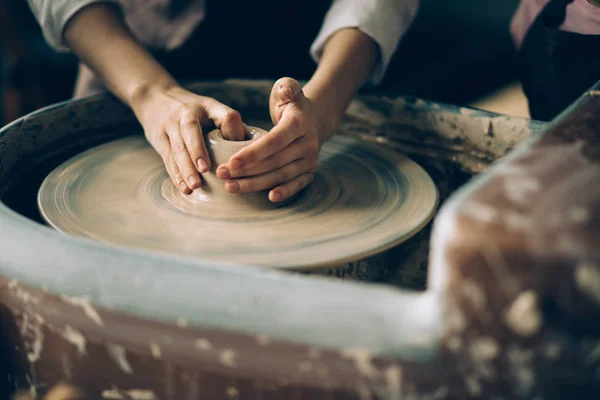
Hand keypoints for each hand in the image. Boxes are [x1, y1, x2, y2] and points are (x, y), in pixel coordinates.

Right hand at [132, 85, 244, 192]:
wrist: (154, 97)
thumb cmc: (195, 112)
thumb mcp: (213, 110)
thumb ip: (231, 128)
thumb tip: (253, 154)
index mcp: (210, 106)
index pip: (225, 115)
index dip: (233, 131)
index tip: (238, 152)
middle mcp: (188, 112)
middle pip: (191, 130)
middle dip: (197, 151)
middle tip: (205, 170)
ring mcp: (170, 124)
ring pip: (177, 146)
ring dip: (185, 168)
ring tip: (195, 186)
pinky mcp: (158, 138)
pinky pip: (167, 157)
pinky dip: (175, 174)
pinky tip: (184, 187)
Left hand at [216, 78, 324, 201]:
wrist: (315, 119)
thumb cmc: (292, 104)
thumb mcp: (289, 88)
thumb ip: (286, 86)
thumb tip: (285, 91)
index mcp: (299, 124)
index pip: (274, 141)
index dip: (253, 153)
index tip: (231, 162)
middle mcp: (308, 144)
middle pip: (274, 162)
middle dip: (246, 171)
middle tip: (221, 174)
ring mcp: (310, 161)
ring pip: (281, 176)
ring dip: (255, 184)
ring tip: (230, 187)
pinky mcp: (309, 172)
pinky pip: (296, 185)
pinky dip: (284, 192)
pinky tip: (268, 198)